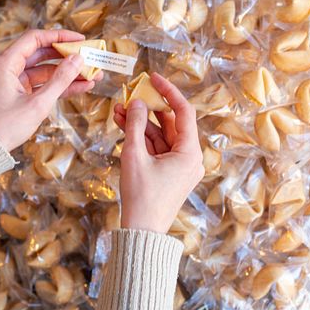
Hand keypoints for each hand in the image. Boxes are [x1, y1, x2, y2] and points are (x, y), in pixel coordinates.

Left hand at [0, 29, 101, 150]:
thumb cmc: (5, 127)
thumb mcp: (37, 104)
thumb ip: (60, 80)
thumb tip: (79, 60)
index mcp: (4, 64)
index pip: (34, 39)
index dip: (59, 37)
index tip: (80, 39)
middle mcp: (5, 68)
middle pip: (41, 54)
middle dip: (67, 57)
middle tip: (89, 58)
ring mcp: (10, 81)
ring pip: (43, 70)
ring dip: (66, 74)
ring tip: (92, 76)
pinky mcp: (15, 93)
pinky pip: (39, 84)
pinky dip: (57, 85)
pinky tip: (80, 86)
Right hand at [114, 73, 203, 232]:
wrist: (142, 232)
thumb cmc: (141, 197)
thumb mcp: (134, 156)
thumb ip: (134, 125)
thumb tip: (136, 102)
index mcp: (190, 153)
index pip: (183, 112)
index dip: (168, 92)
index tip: (153, 78)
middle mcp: (190, 158)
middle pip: (170, 123)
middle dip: (148, 109)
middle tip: (130, 94)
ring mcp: (180, 166)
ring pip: (161, 136)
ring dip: (141, 123)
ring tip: (119, 109)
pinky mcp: (169, 173)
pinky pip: (157, 149)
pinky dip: (142, 138)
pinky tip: (123, 124)